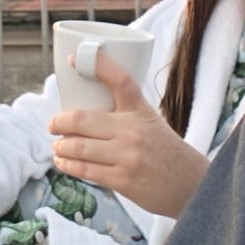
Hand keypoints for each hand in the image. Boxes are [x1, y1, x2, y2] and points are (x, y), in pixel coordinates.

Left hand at [48, 52, 207, 217]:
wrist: (192, 184)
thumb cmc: (165, 150)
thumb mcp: (150, 121)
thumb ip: (124, 114)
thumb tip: (84, 113)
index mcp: (140, 110)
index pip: (120, 79)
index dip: (97, 64)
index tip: (74, 60)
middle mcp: (132, 130)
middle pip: (81, 119)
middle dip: (58, 123)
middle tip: (53, 125)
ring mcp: (126, 156)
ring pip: (78, 147)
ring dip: (60, 147)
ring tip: (57, 148)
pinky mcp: (122, 180)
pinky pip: (85, 170)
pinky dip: (68, 166)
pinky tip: (62, 163)